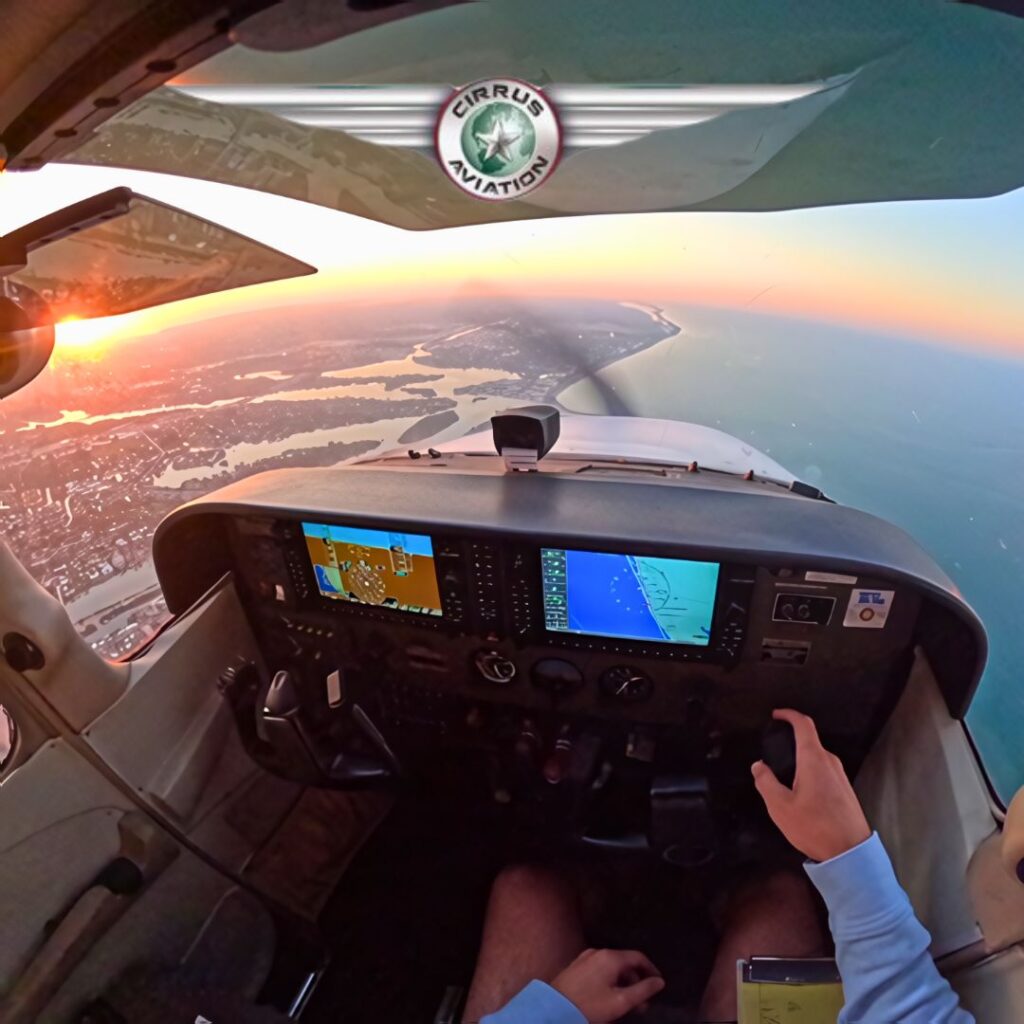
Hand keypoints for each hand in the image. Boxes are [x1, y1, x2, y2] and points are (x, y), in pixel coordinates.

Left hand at [551, 948, 664, 1021]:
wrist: (554, 1008)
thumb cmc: (590, 1005)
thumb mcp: (620, 1002)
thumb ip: (642, 991)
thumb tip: (659, 981)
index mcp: (611, 957)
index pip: (638, 957)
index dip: (651, 970)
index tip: (658, 986)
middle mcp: (598, 952)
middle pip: (625, 963)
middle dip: (636, 982)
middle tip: (642, 1005)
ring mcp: (585, 958)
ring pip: (612, 968)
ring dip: (623, 984)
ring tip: (627, 1006)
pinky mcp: (576, 967)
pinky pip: (600, 970)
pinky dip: (610, 982)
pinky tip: (609, 998)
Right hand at [752, 708, 871, 862]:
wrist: (851, 853)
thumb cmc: (814, 826)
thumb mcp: (780, 806)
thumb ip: (766, 782)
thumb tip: (758, 765)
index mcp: (814, 759)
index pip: (804, 724)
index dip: (789, 715)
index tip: (776, 715)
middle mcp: (830, 762)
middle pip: (810, 741)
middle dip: (791, 742)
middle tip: (773, 755)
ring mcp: (841, 776)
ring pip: (817, 758)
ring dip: (801, 761)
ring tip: (784, 778)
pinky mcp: (845, 790)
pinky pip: (824, 771)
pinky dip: (810, 772)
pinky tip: (801, 794)